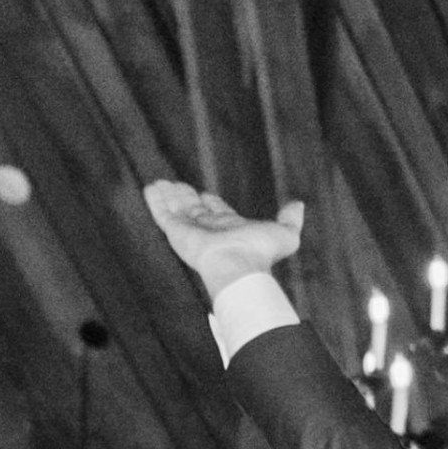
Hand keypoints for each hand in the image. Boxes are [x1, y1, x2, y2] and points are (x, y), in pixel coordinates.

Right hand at [143, 178, 305, 301]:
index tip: (205, 194)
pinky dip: (154, 201)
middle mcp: (208, 229)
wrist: (237, 266)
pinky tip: (148, 188)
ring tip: (159, 183)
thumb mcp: (285, 234)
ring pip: (177, 208)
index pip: (217, 211)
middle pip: (194, 208)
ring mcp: (191, 230)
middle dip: (186, 197)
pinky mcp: (176, 231)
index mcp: (230, 228)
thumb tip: (299, 205)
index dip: (211, 202)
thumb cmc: (260, 253)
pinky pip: (162, 213)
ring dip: (169, 195)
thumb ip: (291, 220)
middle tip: (177, 185)